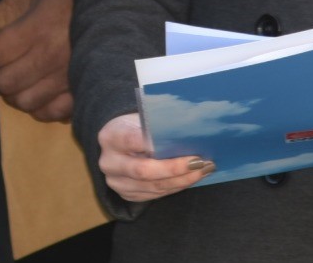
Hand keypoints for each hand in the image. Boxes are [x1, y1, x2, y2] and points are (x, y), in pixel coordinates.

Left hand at [0, 0, 74, 120]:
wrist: (124, 10)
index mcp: (38, 28)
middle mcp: (49, 57)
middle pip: (6, 82)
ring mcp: (65, 78)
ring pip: (25, 101)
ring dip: (14, 95)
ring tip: (15, 83)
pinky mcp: (80, 92)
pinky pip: (50, 113)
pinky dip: (38, 108)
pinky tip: (37, 95)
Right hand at [96, 112, 210, 201]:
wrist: (118, 142)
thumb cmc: (135, 126)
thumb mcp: (140, 118)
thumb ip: (157, 126)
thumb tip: (190, 131)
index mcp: (110, 136)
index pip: (132, 140)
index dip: (157, 144)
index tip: (181, 145)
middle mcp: (109, 162)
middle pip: (144, 170)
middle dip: (175, 168)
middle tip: (200, 162)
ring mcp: (116, 182)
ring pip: (153, 186)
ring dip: (182, 180)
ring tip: (203, 170)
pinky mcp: (127, 194)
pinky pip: (155, 194)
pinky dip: (176, 187)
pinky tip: (191, 178)